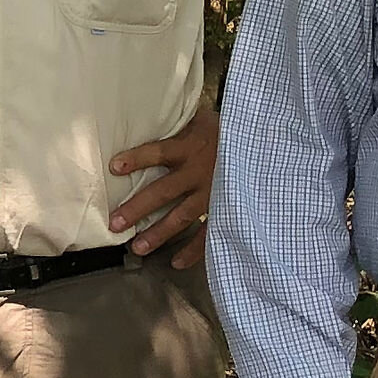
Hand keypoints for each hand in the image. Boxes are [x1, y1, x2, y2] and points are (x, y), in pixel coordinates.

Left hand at [107, 105, 219, 264]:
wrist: (264, 142)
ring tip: (137, 247)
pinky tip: (176, 263)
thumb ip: (179, 123)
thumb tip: (146, 114)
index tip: (114, 166)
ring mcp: (212, 194)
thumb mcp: (202, 119)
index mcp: (191, 147)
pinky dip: (194, 251)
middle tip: (115, 223)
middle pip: (163, 192)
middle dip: (138, 209)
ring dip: (159, 234)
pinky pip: (209, 234)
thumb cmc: (225, 130)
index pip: (159, 152)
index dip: (137, 159)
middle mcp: (198, 172)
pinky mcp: (225, 209)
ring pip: (182, 217)